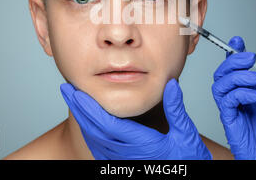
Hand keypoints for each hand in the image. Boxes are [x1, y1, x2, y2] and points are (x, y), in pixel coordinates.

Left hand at [60, 78, 211, 159]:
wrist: (186, 176)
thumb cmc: (188, 159)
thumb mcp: (186, 134)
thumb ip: (176, 109)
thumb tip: (171, 84)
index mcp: (143, 145)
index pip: (108, 124)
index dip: (90, 107)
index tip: (78, 91)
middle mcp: (127, 156)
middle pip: (95, 131)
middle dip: (80, 108)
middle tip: (66, 89)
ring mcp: (122, 163)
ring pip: (94, 141)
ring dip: (82, 119)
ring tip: (74, 100)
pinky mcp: (121, 165)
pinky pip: (99, 149)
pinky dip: (89, 132)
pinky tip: (87, 121)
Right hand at [212, 36, 255, 159]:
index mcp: (250, 94)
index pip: (236, 69)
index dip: (233, 54)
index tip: (238, 41)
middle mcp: (238, 100)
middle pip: (223, 73)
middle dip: (233, 61)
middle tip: (250, 58)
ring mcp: (232, 109)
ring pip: (219, 84)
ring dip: (236, 77)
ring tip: (255, 80)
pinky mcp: (229, 120)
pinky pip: (225, 101)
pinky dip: (239, 94)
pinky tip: (254, 97)